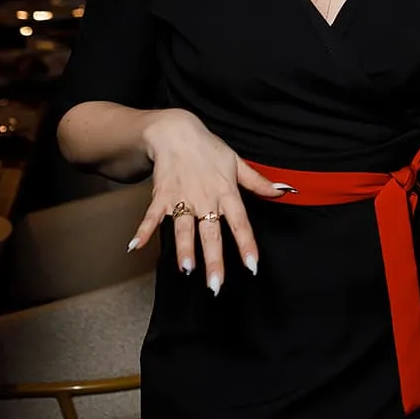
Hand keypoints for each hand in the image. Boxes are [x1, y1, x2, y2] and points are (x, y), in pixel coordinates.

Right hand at [128, 109, 288, 294]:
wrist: (177, 133)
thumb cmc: (210, 150)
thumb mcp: (238, 163)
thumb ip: (259, 182)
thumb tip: (284, 191)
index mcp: (227, 192)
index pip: (240, 223)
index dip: (247, 244)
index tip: (252, 266)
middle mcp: (205, 199)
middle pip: (211, 233)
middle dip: (214, 260)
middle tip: (216, 285)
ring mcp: (182, 198)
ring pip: (184, 228)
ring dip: (184, 248)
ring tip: (186, 269)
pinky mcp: (161, 196)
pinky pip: (151, 216)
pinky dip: (142, 230)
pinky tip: (135, 246)